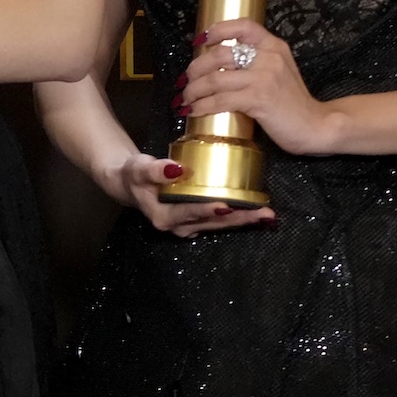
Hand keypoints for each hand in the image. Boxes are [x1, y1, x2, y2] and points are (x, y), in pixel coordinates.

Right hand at [88, 139, 276, 237]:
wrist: (130, 183)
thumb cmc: (134, 175)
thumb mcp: (139, 169)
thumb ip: (155, 170)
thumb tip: (176, 169)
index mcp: (165, 218)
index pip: (190, 213)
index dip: (208, 210)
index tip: (227, 206)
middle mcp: (179, 227)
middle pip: (213, 223)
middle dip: (239, 218)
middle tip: (264, 214)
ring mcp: (189, 226)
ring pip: (220, 224)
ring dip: (243, 219)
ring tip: (266, 215)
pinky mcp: (196, 220)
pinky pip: (219, 220)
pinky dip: (237, 216)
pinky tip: (254, 211)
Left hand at [179, 18, 336, 154]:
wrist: (315, 126)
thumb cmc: (293, 103)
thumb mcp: (279, 71)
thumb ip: (257, 62)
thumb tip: (219, 64)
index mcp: (274, 47)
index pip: (244, 26)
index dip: (219, 29)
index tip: (201, 40)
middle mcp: (269, 57)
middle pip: (220, 54)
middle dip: (196, 68)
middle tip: (186, 80)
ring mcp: (264, 78)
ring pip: (215, 79)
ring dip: (194, 90)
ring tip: (186, 98)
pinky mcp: (258, 99)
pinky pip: (220, 100)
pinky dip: (202, 106)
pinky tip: (194, 111)